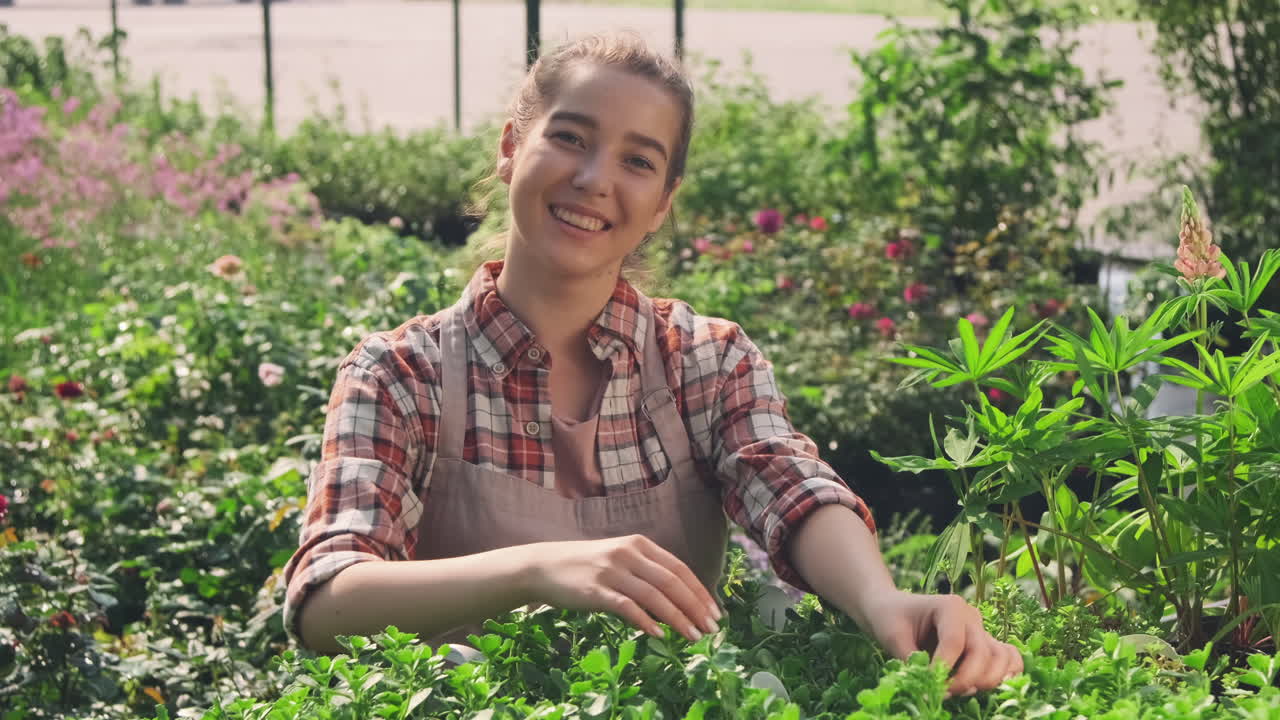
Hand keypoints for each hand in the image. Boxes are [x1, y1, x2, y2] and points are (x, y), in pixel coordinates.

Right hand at [521, 535, 721, 642]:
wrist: (544, 566)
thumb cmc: (587, 567)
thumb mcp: (620, 560)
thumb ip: (647, 575)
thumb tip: (678, 604)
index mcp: (639, 545)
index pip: (679, 569)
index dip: (700, 592)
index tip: (715, 613)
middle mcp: (628, 554)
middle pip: (672, 582)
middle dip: (695, 607)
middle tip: (711, 629)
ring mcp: (612, 571)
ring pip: (654, 596)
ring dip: (678, 619)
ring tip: (693, 636)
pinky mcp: (596, 589)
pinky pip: (627, 606)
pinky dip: (646, 621)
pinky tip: (659, 634)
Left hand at [864, 590, 1022, 697]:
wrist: (893, 609)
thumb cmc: (891, 618)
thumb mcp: (893, 637)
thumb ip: (912, 661)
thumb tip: (930, 688)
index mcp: (950, 607)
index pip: (955, 642)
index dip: (943, 668)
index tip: (929, 686)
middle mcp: (971, 617)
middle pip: (982, 652)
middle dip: (964, 679)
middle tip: (942, 693)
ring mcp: (981, 630)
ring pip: (1001, 658)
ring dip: (985, 681)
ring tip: (959, 691)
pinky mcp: (984, 644)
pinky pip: (1009, 659)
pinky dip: (1005, 675)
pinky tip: (983, 686)